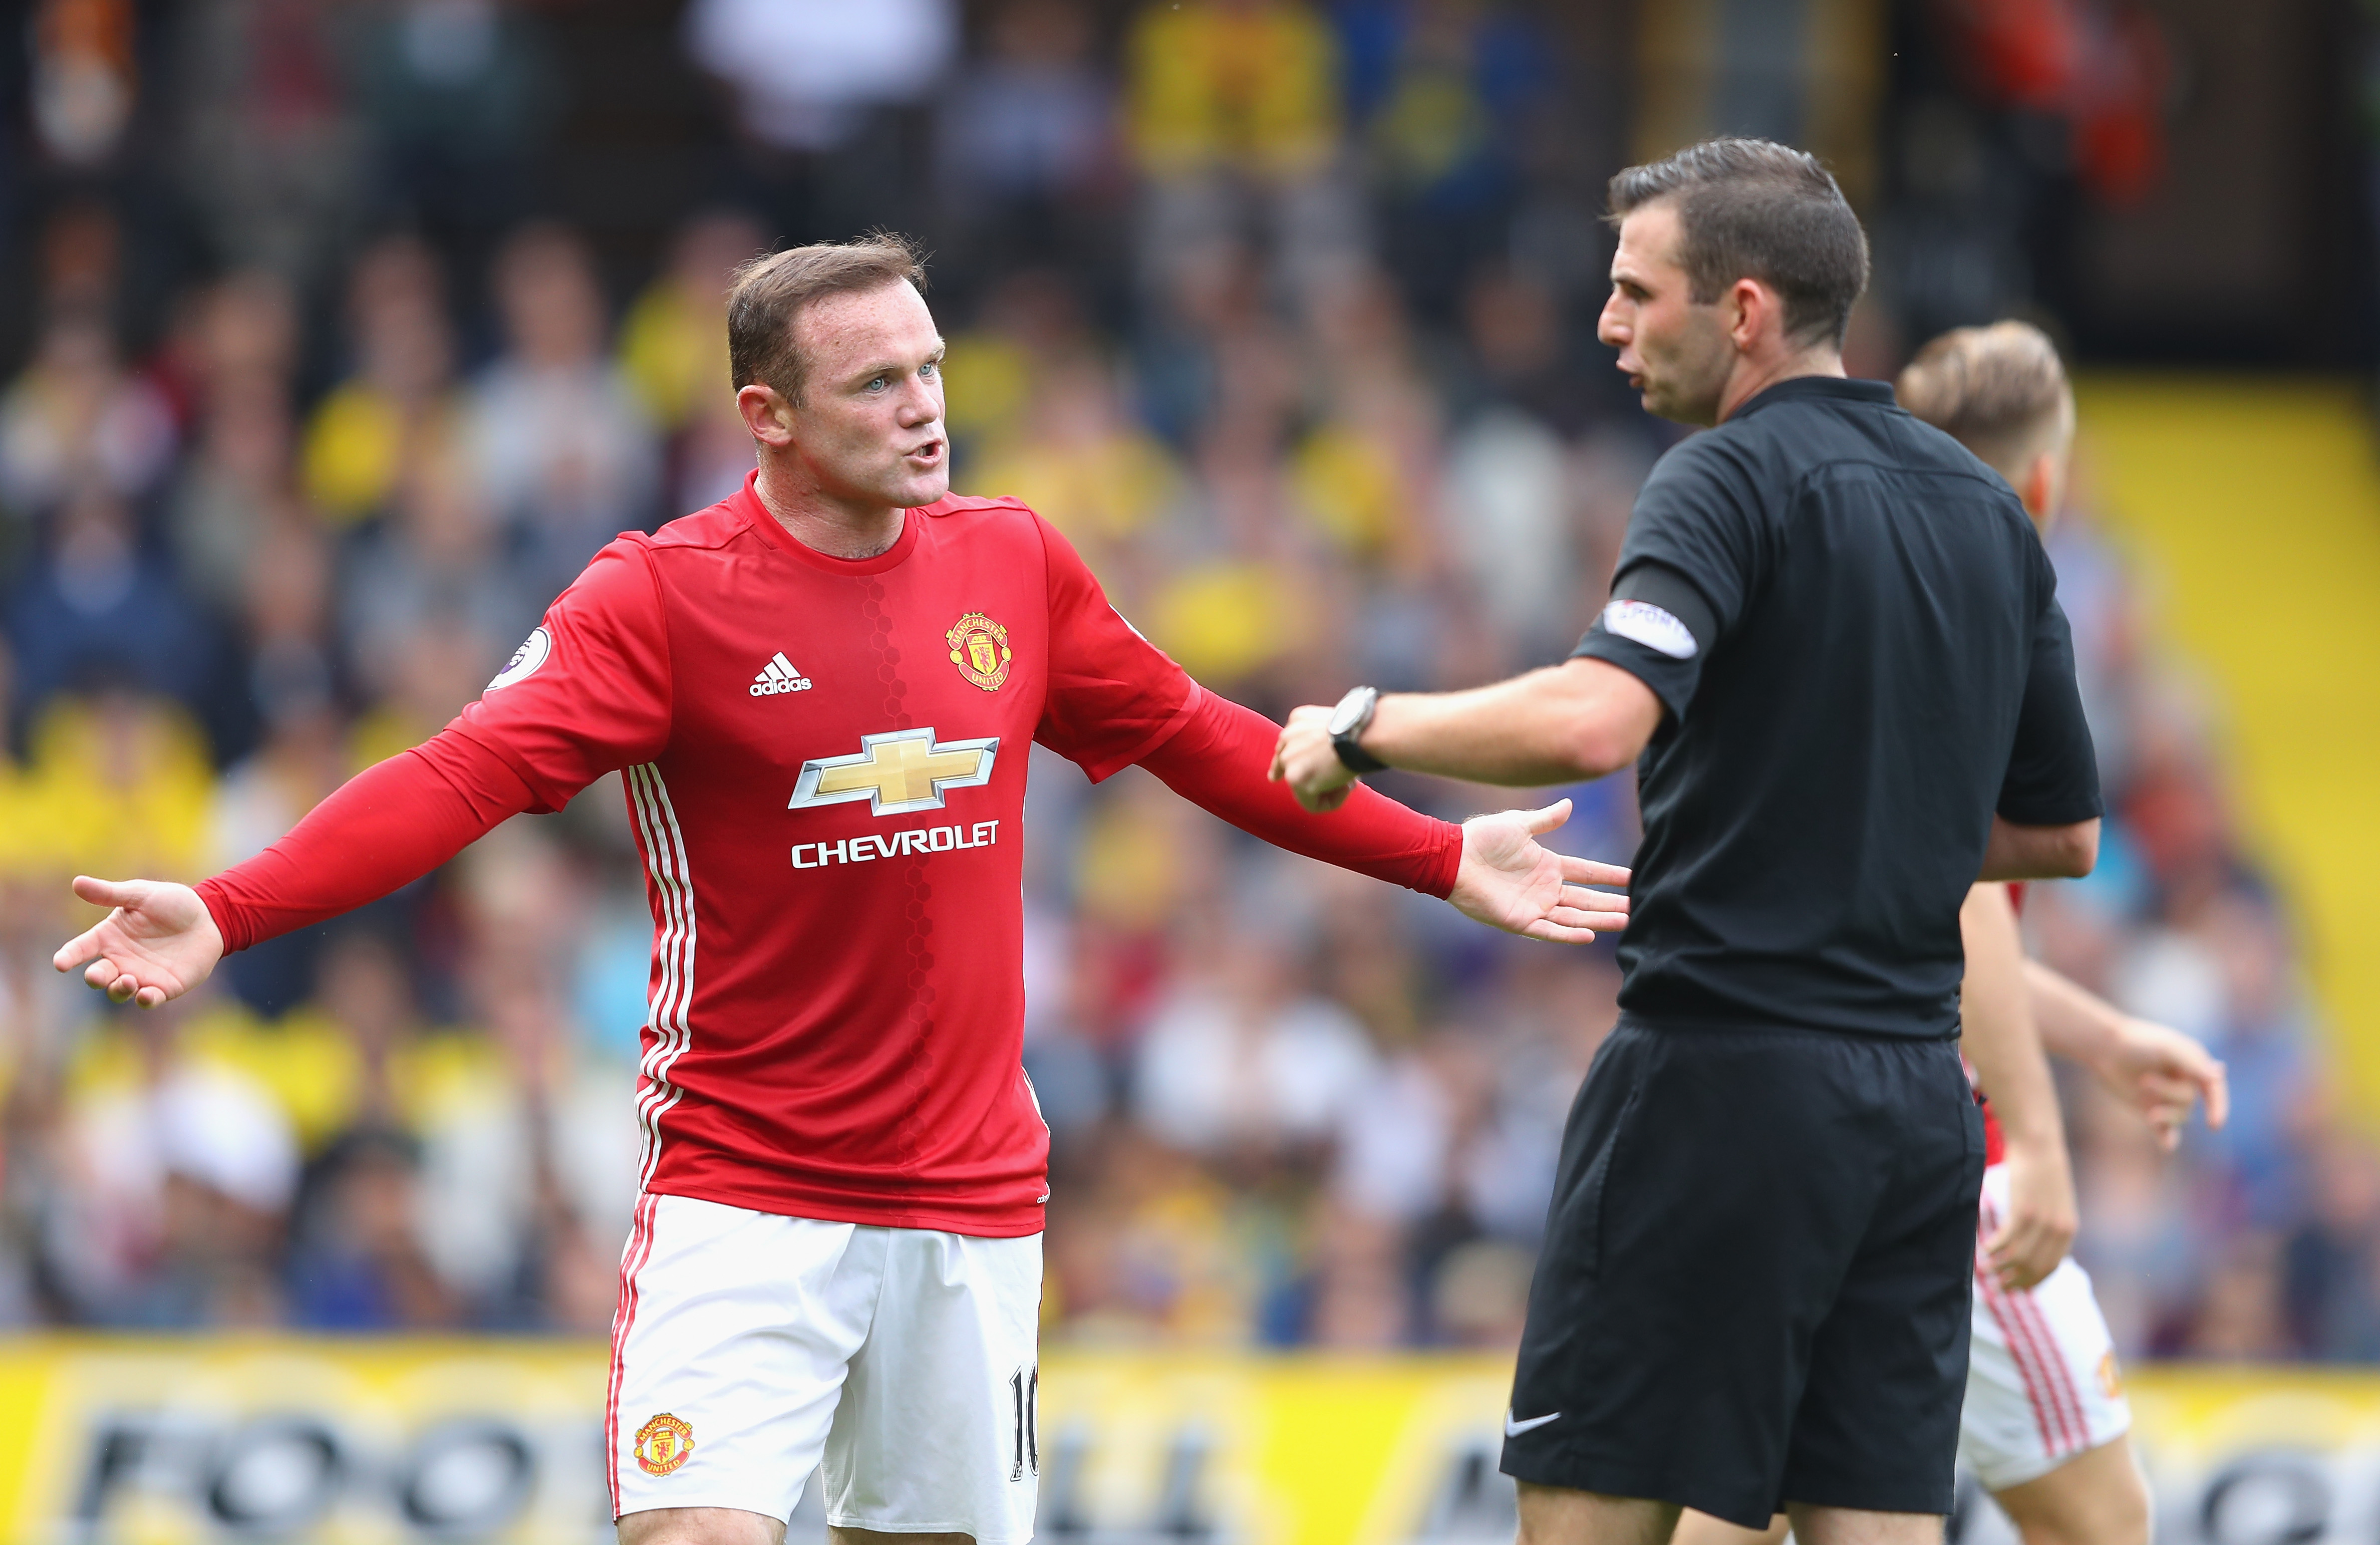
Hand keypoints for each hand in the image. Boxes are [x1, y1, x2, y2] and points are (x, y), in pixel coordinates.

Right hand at [52, 875, 223, 1007]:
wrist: (209, 917)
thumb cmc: (172, 903)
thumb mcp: (141, 894)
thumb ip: (110, 894)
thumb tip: (77, 882)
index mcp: (109, 937)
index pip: (81, 948)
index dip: (68, 956)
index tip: (60, 963)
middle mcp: (120, 959)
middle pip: (98, 976)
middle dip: (95, 978)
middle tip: (97, 975)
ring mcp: (140, 975)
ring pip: (119, 991)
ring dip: (118, 989)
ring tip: (128, 981)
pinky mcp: (164, 987)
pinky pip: (149, 999)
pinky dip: (145, 1000)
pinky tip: (147, 995)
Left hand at [1268, 704, 1358, 812]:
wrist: (1362, 733)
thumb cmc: (1362, 731)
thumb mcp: (1337, 729)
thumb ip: (1323, 743)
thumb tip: (1323, 769)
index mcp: (1297, 720)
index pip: (1286, 747)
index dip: (1291, 764)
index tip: (1281, 776)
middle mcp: (1287, 736)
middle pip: (1288, 769)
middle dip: (1314, 780)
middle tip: (1343, 780)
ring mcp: (1288, 758)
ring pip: (1301, 790)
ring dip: (1327, 791)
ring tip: (1349, 782)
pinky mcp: (1295, 778)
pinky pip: (1312, 805)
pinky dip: (1333, 802)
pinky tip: (1347, 787)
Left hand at [1448, 801, 1630, 943]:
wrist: (1454, 857)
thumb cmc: (1481, 838)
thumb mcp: (1519, 824)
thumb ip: (1545, 820)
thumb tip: (1569, 805)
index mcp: (1547, 865)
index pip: (1586, 872)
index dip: (1608, 875)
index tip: (1631, 877)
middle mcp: (1544, 888)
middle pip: (1585, 898)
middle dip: (1610, 903)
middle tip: (1636, 907)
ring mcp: (1533, 906)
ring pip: (1573, 916)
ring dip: (1598, 919)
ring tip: (1624, 920)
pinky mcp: (1519, 920)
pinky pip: (1548, 930)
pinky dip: (1568, 933)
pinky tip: (1589, 935)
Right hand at [1987, 1135, 2077, 1291]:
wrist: (2039, 1142)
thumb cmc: (2043, 1169)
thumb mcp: (2055, 1201)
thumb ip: (2051, 1224)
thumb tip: (2036, 1243)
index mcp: (2068, 1230)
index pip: (2050, 1268)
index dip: (2032, 1282)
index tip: (2016, 1289)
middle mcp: (2058, 1230)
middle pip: (2034, 1267)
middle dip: (2015, 1281)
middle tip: (1997, 1287)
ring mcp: (2041, 1221)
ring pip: (2019, 1257)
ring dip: (2000, 1268)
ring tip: (1985, 1271)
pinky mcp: (2023, 1210)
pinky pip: (2006, 1240)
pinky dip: (1993, 1249)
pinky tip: (1983, 1250)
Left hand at [2089, 1016, 2228, 1150]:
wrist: (2105, 1047)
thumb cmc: (2138, 1042)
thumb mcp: (2167, 1047)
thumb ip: (2192, 1062)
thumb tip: (2220, 1074)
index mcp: (2194, 1066)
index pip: (2214, 1089)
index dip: (2218, 1106)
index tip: (2214, 1124)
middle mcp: (2184, 1083)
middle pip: (2189, 1102)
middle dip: (2169, 1094)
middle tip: (2144, 1081)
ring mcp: (2167, 1099)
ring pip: (2179, 1118)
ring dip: (2166, 1117)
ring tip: (2149, 1113)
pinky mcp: (2150, 1110)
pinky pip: (2164, 1131)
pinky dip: (2167, 1139)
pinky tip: (2167, 1147)